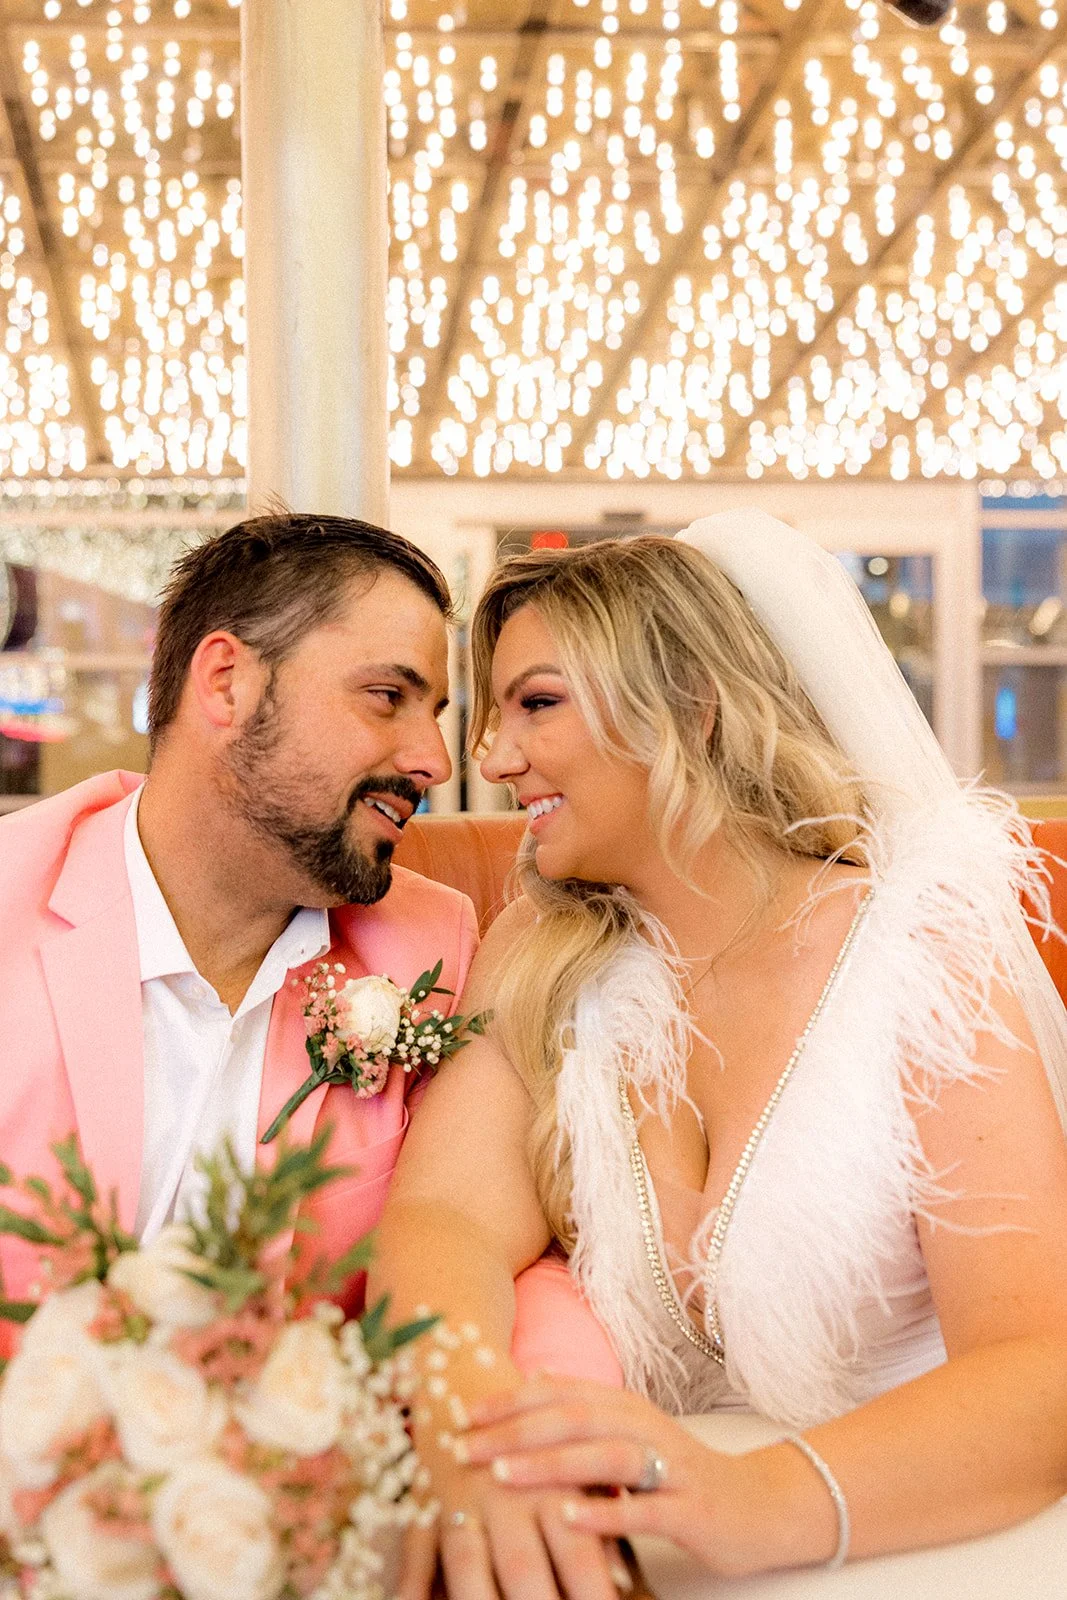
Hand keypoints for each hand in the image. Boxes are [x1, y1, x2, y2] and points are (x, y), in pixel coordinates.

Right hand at [397, 1448, 628, 1599]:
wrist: (465, 1388)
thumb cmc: (532, 1451)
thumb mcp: (567, 1478)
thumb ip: (595, 1530)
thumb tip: (623, 1578)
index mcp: (552, 1491)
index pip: (579, 1555)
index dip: (592, 1593)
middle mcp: (506, 1498)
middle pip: (521, 1566)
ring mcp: (460, 1503)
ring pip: (466, 1563)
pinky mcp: (423, 1508)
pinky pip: (414, 1554)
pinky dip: (411, 1586)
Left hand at [461, 1374, 761, 1577]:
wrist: (760, 1505)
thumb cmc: (682, 1473)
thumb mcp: (631, 1435)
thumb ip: (584, 1414)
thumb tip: (528, 1384)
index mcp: (624, 1408)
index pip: (559, 1391)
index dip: (508, 1398)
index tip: (460, 1411)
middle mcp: (644, 1427)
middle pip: (574, 1416)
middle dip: (514, 1429)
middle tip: (464, 1443)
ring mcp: (670, 1467)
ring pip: (605, 1455)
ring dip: (551, 1463)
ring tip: (504, 1473)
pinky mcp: (692, 1509)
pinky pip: (645, 1509)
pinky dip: (605, 1511)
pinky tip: (568, 1519)